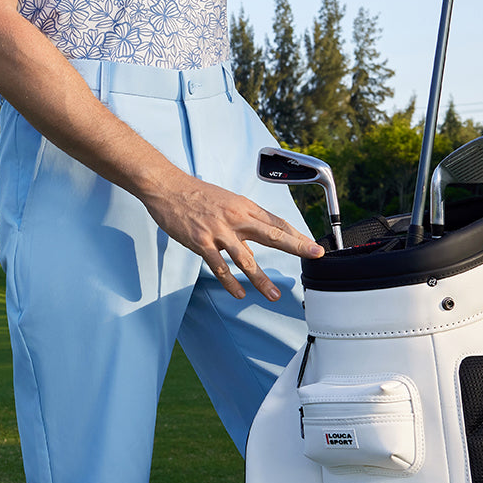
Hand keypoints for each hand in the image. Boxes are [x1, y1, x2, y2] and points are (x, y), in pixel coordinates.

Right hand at [143, 175, 324, 300]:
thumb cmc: (197, 194)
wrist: (168, 187)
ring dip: (262, 279)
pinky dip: (230, 282)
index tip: (313, 246)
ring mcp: (218, 230)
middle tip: (314, 256)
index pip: (277, 222)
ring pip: (246, 258)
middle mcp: (236, 217)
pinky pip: (219, 266)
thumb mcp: (227, 201)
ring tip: (274, 295)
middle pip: (272, 234)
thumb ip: (243, 221)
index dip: (297, 235)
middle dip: (296, 246)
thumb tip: (256, 240)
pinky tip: (239, 293)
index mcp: (244, 207)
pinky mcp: (201, 241)